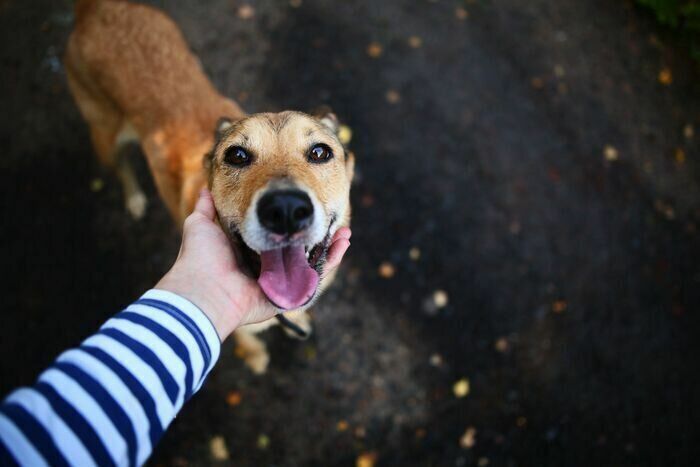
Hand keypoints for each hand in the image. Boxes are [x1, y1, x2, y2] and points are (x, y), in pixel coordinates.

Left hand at [156, 189, 350, 339]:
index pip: (277, 236)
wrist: (204, 289)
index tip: (305, 205)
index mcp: (248, 252)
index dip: (292, 223)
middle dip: (316, 235)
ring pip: (311, 264)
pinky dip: (330, 262)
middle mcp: (266, 269)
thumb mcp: (201, 224)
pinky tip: (341, 244)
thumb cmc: (201, 258)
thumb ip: (206, 208)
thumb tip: (206, 190)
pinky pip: (314, 280)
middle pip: (299, 250)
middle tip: (329, 217)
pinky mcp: (287, 296)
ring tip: (344, 231)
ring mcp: (279, 283)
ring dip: (330, 247)